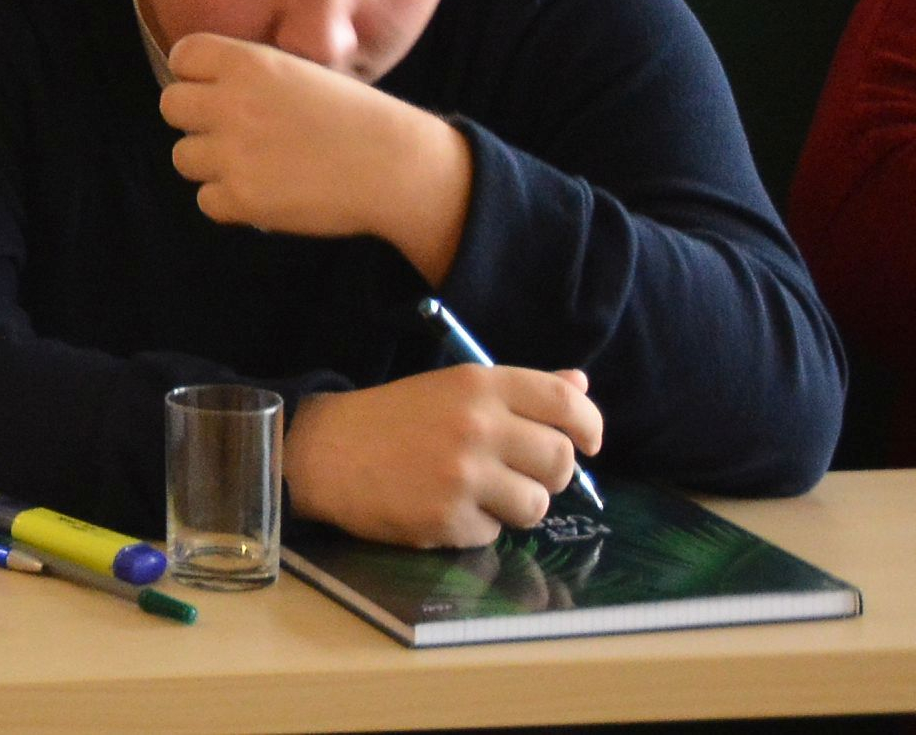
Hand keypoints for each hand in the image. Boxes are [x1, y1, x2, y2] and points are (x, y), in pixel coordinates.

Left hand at [161, 30, 471, 264]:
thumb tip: (201, 87)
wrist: (394, 164)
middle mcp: (232, 103)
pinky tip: (264, 193)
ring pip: (182, 157)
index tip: (218, 90)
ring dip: (211, 164)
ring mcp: (233, 152)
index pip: (183, 57)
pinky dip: (229, 202)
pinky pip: (206, 200)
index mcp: (247, 63)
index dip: (195, 75)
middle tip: (231, 132)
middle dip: (196, 120)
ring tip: (254, 165)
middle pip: (170, 106)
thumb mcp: (297, 71)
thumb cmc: (352, 117)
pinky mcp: (242, 197)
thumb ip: (247, 75)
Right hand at [285, 367, 601, 548]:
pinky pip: (495, 533)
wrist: (325, 451)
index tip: (588, 442)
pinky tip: (445, 506)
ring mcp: (464, 475)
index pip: (564, 401)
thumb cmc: (395, 417)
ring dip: (516, 505)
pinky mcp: (449, 518)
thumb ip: (520, 390)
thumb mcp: (454, 388)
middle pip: (561, 461)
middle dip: (549, 474)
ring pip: (537, 505)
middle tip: (520, 472)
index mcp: (479, 385)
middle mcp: (478, 426)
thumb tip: (581, 383)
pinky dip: (477, 526)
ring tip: (480, 493)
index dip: (590, 424)